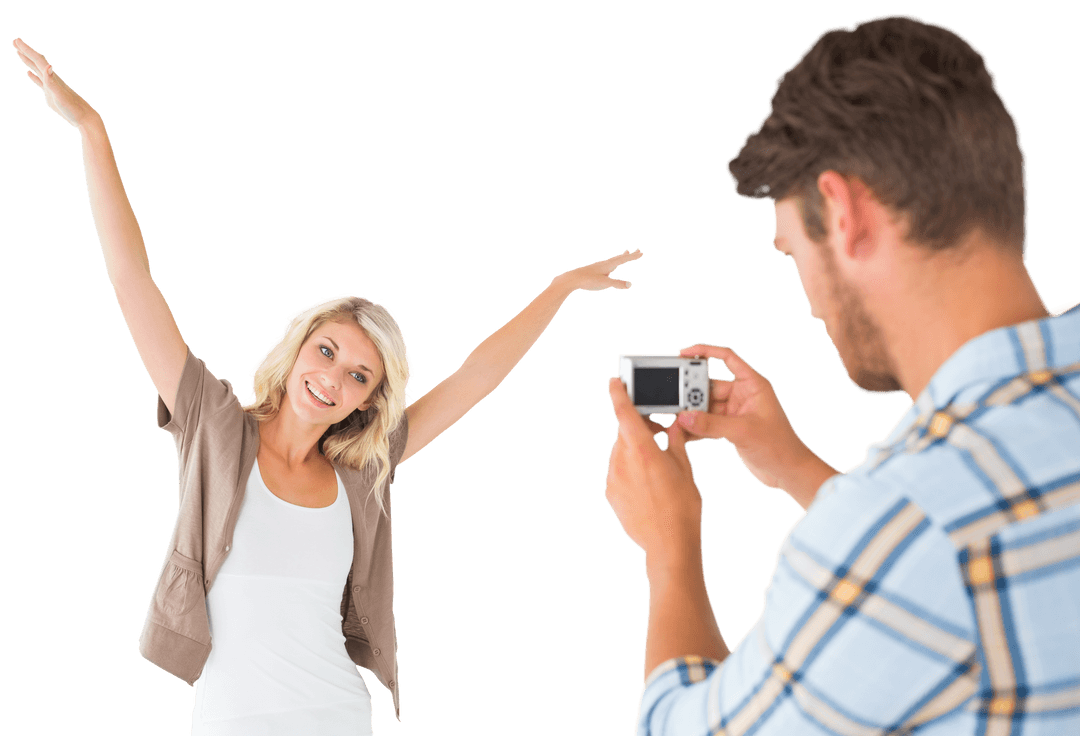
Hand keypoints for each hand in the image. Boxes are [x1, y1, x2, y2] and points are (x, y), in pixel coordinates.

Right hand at [13, 37, 100, 130]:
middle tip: (15, 41)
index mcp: (52, 77)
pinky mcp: (51, 94)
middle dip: (26, 51)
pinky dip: (34, 77)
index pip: (37, 60)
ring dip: (28, 61)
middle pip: (36, 61)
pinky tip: (29, 74)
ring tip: (19, 53)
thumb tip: (48, 66)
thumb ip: (52, 81)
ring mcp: (51, 86)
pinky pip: (40, 82)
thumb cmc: (72, 108)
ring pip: (37, 69)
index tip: (16, 40)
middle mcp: (52, 79)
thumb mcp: (60, 95)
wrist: (84, 118)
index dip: (27, 50)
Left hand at [555, 248, 641, 291]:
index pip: (624, 259)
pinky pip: (608, 263)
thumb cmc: (588, 281)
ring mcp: (600, 265)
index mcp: (609, 264)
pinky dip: (614, 261)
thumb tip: (630, 285)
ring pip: (614, 258)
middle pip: (620, 256)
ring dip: (622, 255)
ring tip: (627, 252)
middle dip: (630, 254)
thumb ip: (617, 284)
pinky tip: (611, 265)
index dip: (633, 257)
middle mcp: (605, 263)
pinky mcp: (595, 269)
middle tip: (638, 249)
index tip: (642, 253)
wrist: (572, 279)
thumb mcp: (604, 284)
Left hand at [604, 375, 701, 564]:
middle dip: (639, 428)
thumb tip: (674, 426)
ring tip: (656, 466)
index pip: (623, 412)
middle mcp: (621, 461)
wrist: (668, 545)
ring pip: (620, 452)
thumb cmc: (682, 507)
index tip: (614, 382)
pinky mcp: (610, 494)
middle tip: (657, 432)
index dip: (618, 393)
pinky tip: (647, 484)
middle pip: (624, 433)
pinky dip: (629, 470)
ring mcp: (613, 478)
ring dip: (634, 451)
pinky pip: (618, 472)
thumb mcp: (684, 468)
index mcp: (642, 450)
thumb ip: (674, 441)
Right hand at [674, 343, 811, 491]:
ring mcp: (734, 411)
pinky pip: (706, 422)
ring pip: (705, 406)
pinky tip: (683, 434)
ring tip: (676, 422)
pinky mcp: (729, 427)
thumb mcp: (744, 432)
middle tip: (676, 402)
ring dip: (691, 414)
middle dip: (692, 393)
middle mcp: (742, 394)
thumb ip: (712, 425)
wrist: (788, 471)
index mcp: (752, 385)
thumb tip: (684, 418)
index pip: (727, 358)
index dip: (704, 351)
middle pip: (709, 385)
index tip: (682, 354)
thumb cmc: (779, 447)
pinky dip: (695, 428)